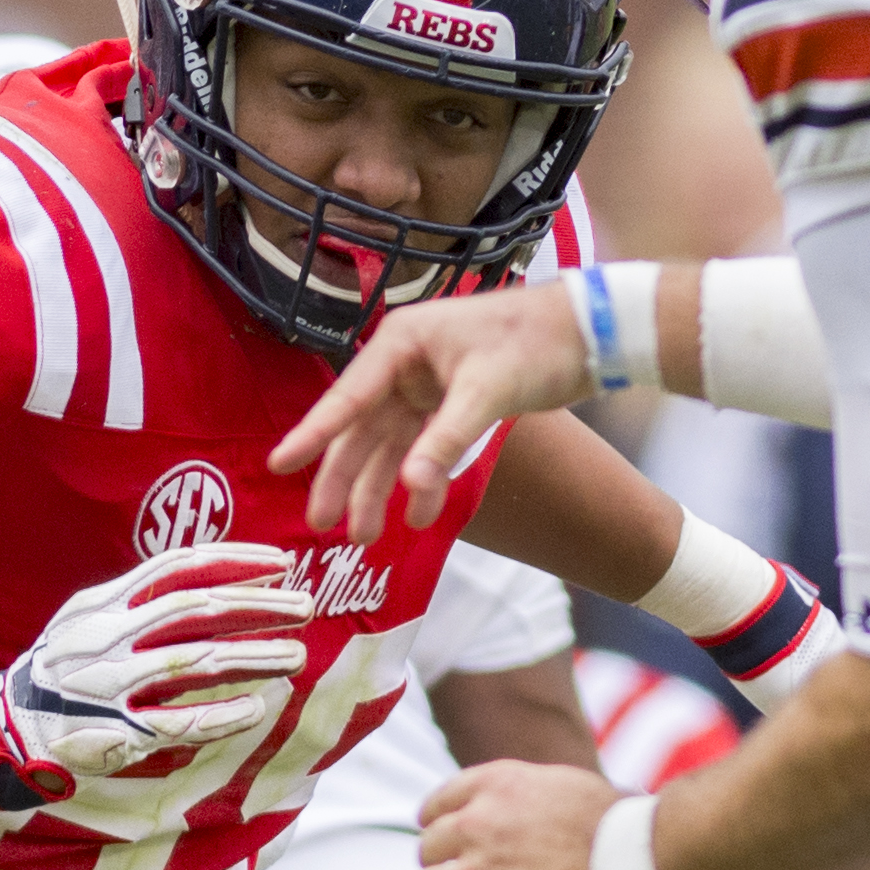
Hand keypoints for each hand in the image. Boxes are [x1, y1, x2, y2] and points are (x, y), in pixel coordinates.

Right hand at [0, 545, 311, 833]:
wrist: (4, 729)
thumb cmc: (60, 671)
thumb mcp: (87, 618)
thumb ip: (138, 599)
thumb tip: (210, 577)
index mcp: (103, 604)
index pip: (178, 569)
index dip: (234, 561)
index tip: (280, 562)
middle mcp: (108, 639)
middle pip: (197, 611)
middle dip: (257, 606)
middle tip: (304, 606)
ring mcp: (111, 687)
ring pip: (197, 665)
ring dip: (253, 658)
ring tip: (296, 655)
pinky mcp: (116, 733)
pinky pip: (180, 723)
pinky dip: (222, 716)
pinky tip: (258, 707)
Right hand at [268, 286, 588, 538]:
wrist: (591, 332)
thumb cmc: (536, 341)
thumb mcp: (487, 390)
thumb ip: (446, 441)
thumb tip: (411, 488)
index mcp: (401, 343)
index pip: (347, 397)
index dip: (312, 434)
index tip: (278, 465)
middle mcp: (405, 364)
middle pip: (361, 429)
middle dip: (343, 478)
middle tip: (320, 524)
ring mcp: (426, 385)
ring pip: (389, 446)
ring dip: (379, 489)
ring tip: (364, 536)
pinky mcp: (449, 404)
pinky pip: (422, 450)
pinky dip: (421, 480)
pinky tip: (417, 514)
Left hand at [382, 758, 617, 869]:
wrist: (637, 858)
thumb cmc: (617, 823)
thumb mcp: (562, 785)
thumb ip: (529, 795)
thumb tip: (528, 806)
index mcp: (496, 786)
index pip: (441, 802)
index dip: (433, 820)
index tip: (431, 830)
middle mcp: (478, 824)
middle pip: (430, 846)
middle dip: (432, 861)